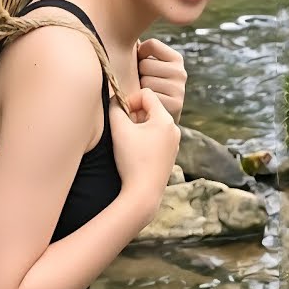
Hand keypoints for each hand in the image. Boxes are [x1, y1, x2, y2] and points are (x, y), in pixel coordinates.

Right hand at [109, 88, 180, 215]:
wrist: (143, 194)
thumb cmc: (132, 160)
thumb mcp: (119, 130)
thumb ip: (115, 108)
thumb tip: (115, 100)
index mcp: (166, 119)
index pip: (146, 94)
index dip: (129, 100)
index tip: (120, 115)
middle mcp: (174, 129)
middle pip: (150, 108)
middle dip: (133, 114)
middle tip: (122, 129)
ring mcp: (174, 143)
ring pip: (153, 124)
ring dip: (138, 127)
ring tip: (127, 142)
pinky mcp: (169, 156)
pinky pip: (156, 138)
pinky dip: (144, 139)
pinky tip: (135, 153)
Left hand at [137, 38, 185, 121]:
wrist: (158, 119)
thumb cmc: (147, 87)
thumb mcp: (149, 66)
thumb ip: (142, 51)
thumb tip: (125, 33)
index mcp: (176, 59)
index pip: (151, 44)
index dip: (140, 54)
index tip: (141, 65)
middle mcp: (181, 72)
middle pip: (145, 64)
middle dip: (139, 75)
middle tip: (144, 84)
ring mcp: (180, 89)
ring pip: (145, 82)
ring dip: (141, 90)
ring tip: (146, 95)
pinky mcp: (177, 104)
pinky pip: (149, 98)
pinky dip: (144, 103)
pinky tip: (149, 105)